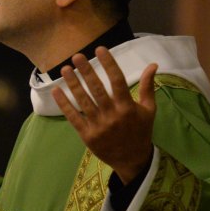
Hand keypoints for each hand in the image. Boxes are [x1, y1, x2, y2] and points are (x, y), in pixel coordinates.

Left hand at [52, 46, 157, 183]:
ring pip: (83, 102)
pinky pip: (73, 117)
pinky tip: (57, 90)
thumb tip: (152, 64)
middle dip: (87, 72)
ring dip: (73, 84)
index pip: (118, 81)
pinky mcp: (87, 136)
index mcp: (128, 108)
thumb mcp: (149, 109)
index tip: (100, 49)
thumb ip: (147, 86)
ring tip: (65, 69)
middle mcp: (113, 116)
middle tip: (77, 56)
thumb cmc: (141, 131)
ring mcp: (98, 126)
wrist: (133, 161)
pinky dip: (64, 104)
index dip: (109, 64)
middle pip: (97, 90)